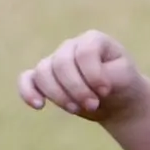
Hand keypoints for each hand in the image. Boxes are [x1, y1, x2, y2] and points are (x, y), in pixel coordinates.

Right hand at [18, 30, 146, 122]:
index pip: (83, 53)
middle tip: (92, 105)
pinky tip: (39, 106)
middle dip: (76, 88)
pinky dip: (28, 92)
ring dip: (58, 95)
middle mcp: (70, 47)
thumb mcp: (123, 77)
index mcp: (92, 40)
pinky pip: (26, 80)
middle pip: (61, 63)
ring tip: (75, 109)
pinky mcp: (44, 79)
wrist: (116, 99)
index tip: (105, 91)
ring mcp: (55, 61)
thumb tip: (78, 79)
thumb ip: (102, 74)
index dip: (92, 74)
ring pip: (43, 73)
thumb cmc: (122, 84)